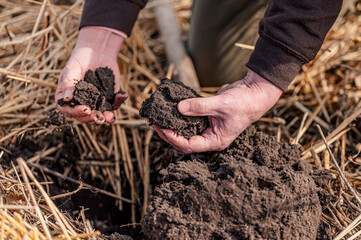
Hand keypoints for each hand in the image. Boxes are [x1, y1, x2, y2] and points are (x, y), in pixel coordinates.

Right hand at [55, 27, 127, 123]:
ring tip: (110, 118)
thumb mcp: (72, 68)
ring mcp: (96, 102)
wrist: (97, 51)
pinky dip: (118, 101)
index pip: (68, 110)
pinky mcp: (109, 98)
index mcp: (68, 98)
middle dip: (92, 118)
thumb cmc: (80, 59)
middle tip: (99, 117)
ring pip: (100, 114)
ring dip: (105, 117)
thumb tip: (66, 98)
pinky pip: (114, 104)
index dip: (76, 112)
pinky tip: (122, 95)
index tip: (85, 109)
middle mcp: (81, 102)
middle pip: (85, 116)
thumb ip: (69, 83)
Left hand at [153, 70, 282, 152]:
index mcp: (215, 141)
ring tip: (156, 117)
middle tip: (153, 123)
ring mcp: (207, 127)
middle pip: (184, 140)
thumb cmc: (244, 103)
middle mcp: (210, 136)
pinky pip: (189, 118)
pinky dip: (179, 114)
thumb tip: (179, 108)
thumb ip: (200, 107)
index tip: (162, 128)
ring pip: (185, 130)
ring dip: (171, 124)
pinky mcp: (206, 116)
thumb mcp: (221, 105)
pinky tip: (169, 109)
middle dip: (168, 133)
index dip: (173, 139)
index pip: (189, 146)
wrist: (254, 92)